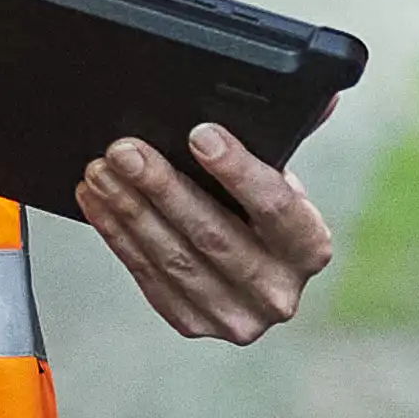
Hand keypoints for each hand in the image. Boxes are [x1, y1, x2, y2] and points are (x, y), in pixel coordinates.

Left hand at [83, 125, 333, 343]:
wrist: (251, 272)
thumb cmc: (262, 214)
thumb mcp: (281, 176)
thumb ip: (288, 135)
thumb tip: (320, 95)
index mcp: (309, 247)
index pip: (276, 207)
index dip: (237, 170)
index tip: (199, 135)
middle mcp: (278, 292)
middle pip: (214, 235)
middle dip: (163, 187)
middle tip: (126, 151)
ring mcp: (235, 316)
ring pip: (174, 258)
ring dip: (130, 210)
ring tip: (102, 172)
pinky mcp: (193, 323)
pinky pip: (147, 277)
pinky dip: (118, 236)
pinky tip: (98, 203)